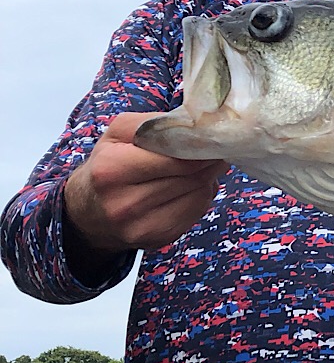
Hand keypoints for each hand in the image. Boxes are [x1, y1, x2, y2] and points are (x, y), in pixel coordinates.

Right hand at [62, 112, 227, 256]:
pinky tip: (192, 186)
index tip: (215, 135)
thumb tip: (194, 124)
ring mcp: (141, 227)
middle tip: (218, 146)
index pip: (176, 158)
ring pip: (199, 194)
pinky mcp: (158, 240)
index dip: (202, 146)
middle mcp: (125, 204)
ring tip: (203, 165)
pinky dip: (201, 195)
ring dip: (208, 177)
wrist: (87, 211)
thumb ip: (153, 123)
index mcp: (112, 170)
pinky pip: (197, 212)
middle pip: (191, 176)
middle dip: (210, 159)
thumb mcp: (118, 133)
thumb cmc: (107, 165)